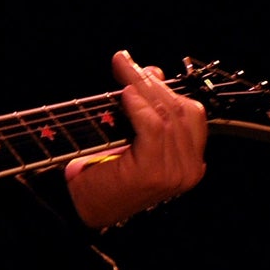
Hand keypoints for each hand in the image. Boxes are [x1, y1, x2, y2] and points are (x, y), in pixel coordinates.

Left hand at [63, 50, 207, 231]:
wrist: (80, 207)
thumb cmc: (103, 173)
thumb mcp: (133, 136)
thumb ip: (149, 108)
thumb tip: (153, 72)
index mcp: (190, 161)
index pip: (190, 113)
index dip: (166, 86)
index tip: (141, 67)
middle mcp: (189, 169)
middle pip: (179, 110)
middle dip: (151, 82)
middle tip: (124, 62)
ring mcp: (175, 174)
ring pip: (166, 116)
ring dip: (142, 89)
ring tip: (123, 73)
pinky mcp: (154, 172)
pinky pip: (153, 128)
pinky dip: (139, 108)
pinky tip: (126, 96)